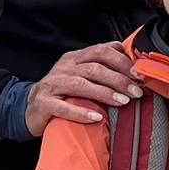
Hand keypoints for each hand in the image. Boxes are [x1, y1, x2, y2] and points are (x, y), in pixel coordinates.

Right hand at [26, 40, 141, 133]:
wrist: (30, 107)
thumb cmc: (63, 90)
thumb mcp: (81, 72)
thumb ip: (102, 64)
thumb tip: (129, 56)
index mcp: (75, 58)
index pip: (100, 51)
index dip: (121, 61)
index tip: (138, 74)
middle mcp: (64, 68)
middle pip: (94, 68)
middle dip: (119, 79)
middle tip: (137, 91)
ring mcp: (52, 85)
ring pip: (80, 85)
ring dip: (105, 93)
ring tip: (123, 102)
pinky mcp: (44, 104)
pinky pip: (63, 107)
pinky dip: (81, 112)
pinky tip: (97, 118)